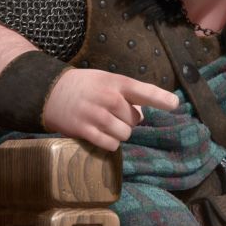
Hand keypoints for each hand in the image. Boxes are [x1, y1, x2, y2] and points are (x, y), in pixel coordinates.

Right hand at [42, 69, 178, 150]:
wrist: (51, 92)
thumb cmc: (85, 86)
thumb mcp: (106, 80)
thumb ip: (126, 94)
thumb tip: (143, 115)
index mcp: (116, 83)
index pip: (143, 90)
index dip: (161, 99)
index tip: (175, 104)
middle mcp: (109, 98)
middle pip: (135, 120)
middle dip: (128, 120)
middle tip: (113, 114)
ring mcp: (97, 115)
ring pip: (124, 134)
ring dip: (119, 133)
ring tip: (106, 124)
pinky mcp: (85, 130)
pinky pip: (110, 144)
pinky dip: (109, 143)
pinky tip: (100, 134)